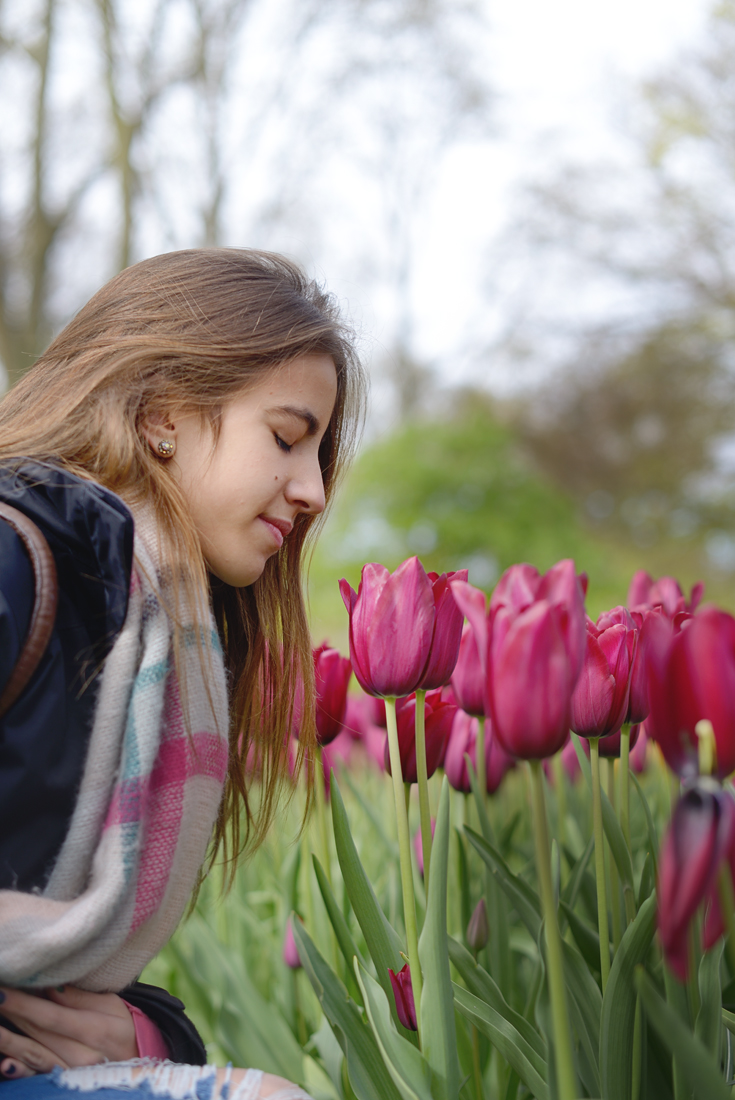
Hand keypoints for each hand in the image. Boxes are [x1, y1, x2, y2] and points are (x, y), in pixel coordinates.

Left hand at [0, 985, 137, 1078]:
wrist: (138, 1061)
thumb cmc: (123, 1028)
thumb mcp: (111, 1005)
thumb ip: (80, 997)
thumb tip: (49, 986)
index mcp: (96, 1030)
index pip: (52, 1015)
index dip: (25, 1004)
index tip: (3, 991)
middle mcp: (82, 1056)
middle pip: (39, 1033)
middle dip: (12, 1014)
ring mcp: (71, 1074)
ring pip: (33, 1055)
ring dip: (8, 1041)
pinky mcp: (64, 1083)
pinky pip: (38, 1077)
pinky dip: (20, 1071)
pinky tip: (6, 1065)